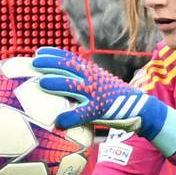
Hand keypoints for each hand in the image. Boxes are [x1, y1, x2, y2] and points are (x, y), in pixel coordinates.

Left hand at [32, 46, 175, 155]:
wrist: (141, 109)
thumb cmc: (117, 100)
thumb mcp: (102, 85)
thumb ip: (85, 84)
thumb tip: (64, 89)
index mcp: (92, 73)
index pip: (71, 59)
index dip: (54, 54)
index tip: (38, 52)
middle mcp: (94, 79)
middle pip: (68, 68)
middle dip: (50, 63)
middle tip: (33, 63)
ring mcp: (97, 93)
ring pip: (73, 85)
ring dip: (57, 83)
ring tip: (41, 83)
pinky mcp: (102, 109)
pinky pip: (83, 113)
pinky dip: (70, 117)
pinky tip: (58, 122)